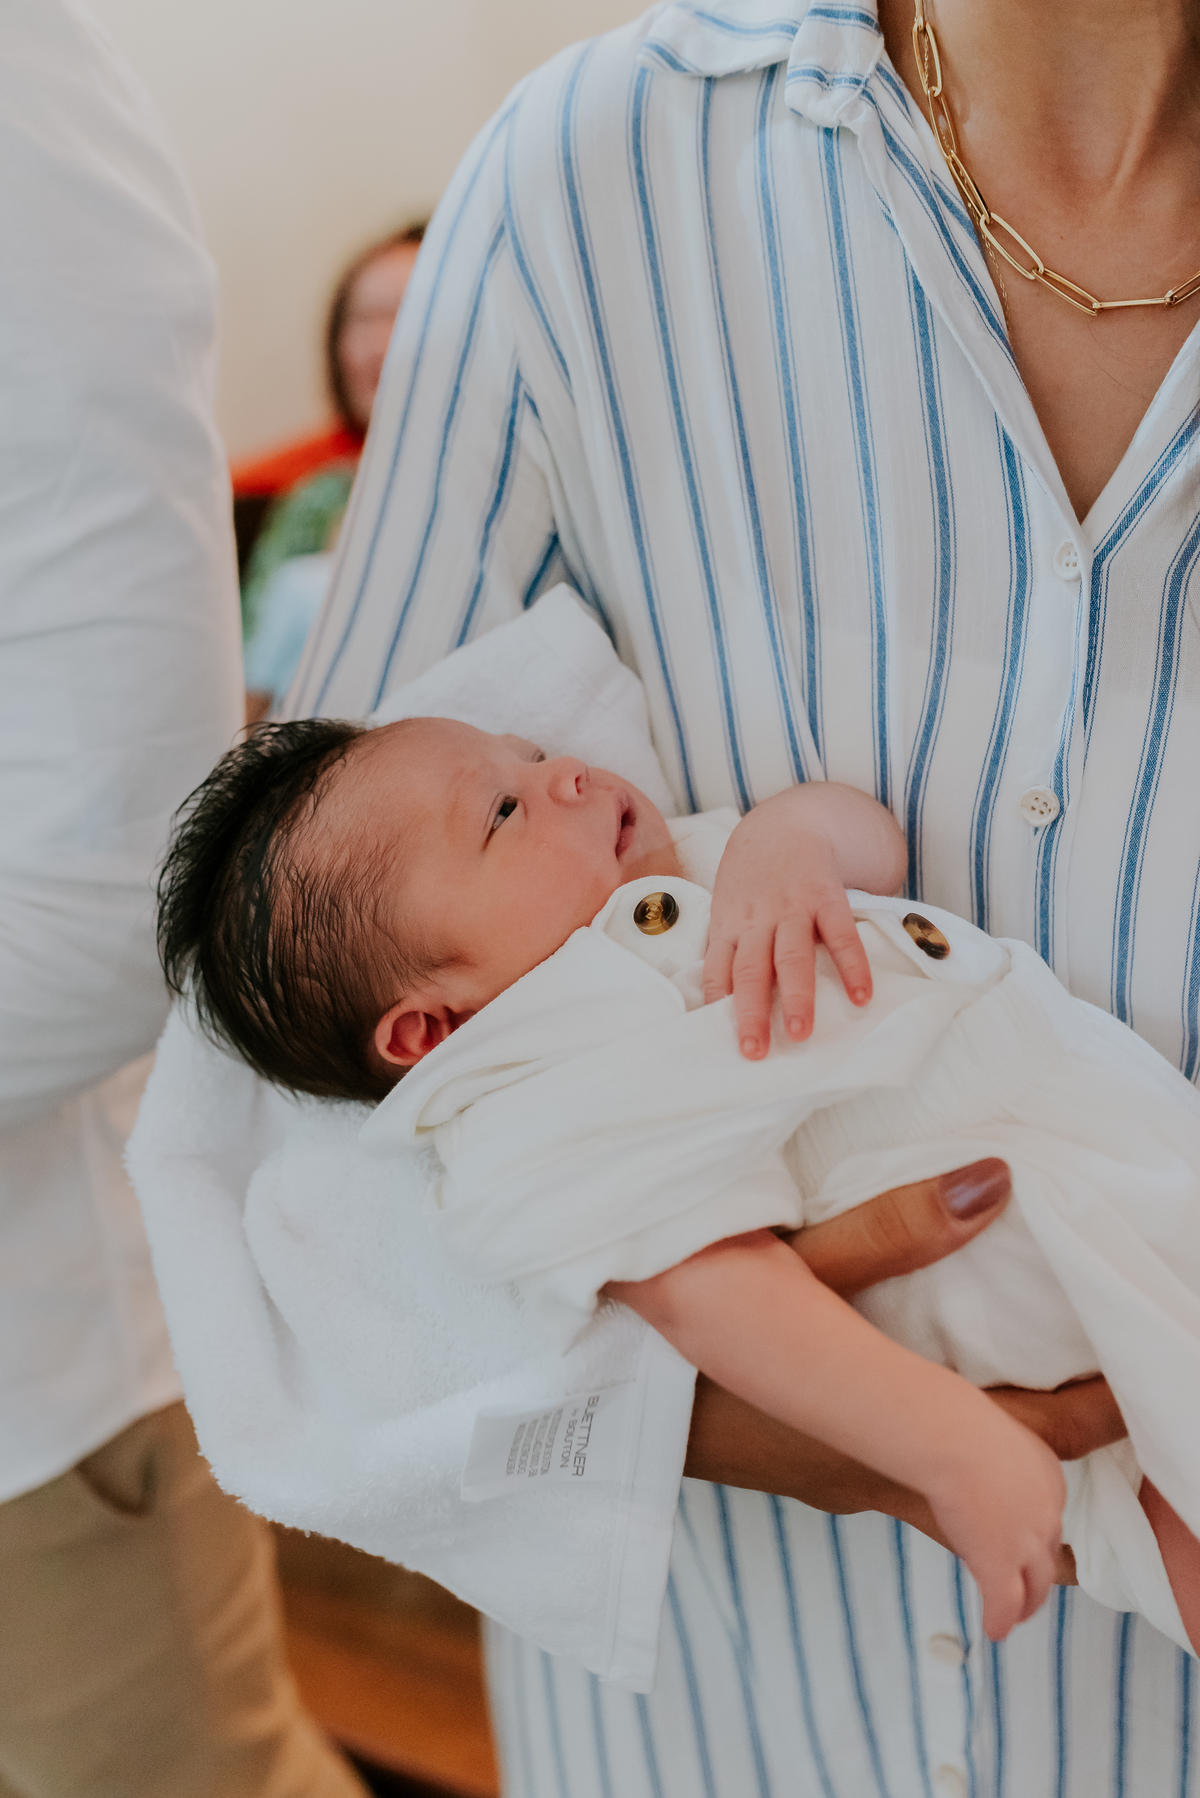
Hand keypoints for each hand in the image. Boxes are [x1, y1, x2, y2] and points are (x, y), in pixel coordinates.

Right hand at [684, 1160, 1125, 1581]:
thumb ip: (893, 1230)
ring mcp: (843, 1482)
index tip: (1144, 1378)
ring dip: (1007, 1463)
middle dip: (1068, 1463)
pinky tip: (940, 1403)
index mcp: (893, 1431)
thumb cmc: (688, 1338)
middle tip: (1113, 1410)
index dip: (1101, 1415)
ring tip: (1044, 1407)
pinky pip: (910, 1482)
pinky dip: (950, 1457)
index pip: (1034, 1439)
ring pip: (957, 1497)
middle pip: (1011, 1499)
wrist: (589, 1404)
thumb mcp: (787, 1269)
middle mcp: (880, 1476)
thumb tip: (999, 1182)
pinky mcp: (813, 1471)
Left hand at [703, 808, 871, 1058]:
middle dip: (752, 1012)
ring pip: (792, 956)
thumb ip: (730, 947)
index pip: (718, 970)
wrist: (785, 824)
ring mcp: (792, 907)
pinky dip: (852, 966)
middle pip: (751, 970)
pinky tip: (861, 995)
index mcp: (729, 925)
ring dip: (798, 996)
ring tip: (801, 1033)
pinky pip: (841, 935)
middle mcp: (757, 919)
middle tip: (755, 1050)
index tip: (720, 1038)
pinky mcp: (826, 896)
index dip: (718, 1004)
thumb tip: (722, 1002)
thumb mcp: (729, 907)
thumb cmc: (753, 879)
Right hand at [925, 1411, 1064, 1639]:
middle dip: (1037, 1576)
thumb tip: (963, 1444)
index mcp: (1047, 1476)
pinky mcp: (999, 1564)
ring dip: (1025, 1603)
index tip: (1018, 1542)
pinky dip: (1001, 1620)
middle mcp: (1047, 1513)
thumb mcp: (986, 1428)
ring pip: (1035, 1586)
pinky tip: (994, 1631)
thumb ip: (989, 1449)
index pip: (1046, 1515)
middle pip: (1047, 1555)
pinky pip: (1005, 1603)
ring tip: (1014, 1616)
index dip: (1032, 1534)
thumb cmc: (956, 1419)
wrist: (950, 1435)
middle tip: (1026, 1589)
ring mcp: (1027, 1543)